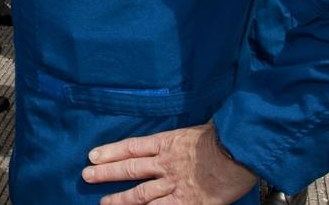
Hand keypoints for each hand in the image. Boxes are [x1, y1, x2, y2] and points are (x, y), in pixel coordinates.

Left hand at [82, 122, 256, 203]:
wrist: (240, 152)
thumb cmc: (225, 138)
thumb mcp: (199, 130)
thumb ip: (181, 140)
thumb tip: (175, 140)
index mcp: (168, 142)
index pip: (132, 147)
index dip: (111, 151)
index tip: (93, 155)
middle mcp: (166, 163)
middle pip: (130, 168)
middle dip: (106, 173)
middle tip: (87, 175)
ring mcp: (174, 184)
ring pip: (141, 193)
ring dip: (120, 199)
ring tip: (104, 202)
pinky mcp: (187, 202)